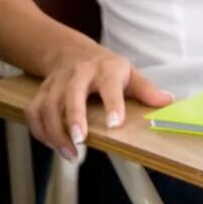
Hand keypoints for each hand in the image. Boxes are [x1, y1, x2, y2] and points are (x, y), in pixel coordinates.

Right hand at [25, 46, 171, 160]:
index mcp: (104, 69)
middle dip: (72, 117)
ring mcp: (57, 82)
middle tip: (79, 140)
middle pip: (71, 94)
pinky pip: (34, 111)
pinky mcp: (42, 92)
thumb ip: (146, 89)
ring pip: (48, 105)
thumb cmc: (104, 67)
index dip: (112, 103)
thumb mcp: (129, 72)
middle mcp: (78, 74)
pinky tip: (51, 145)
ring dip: (55, 131)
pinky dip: (39, 130)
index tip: (114, 124)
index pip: (109, 85)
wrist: (69, 50)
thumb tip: (168, 102)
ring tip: (69, 153)